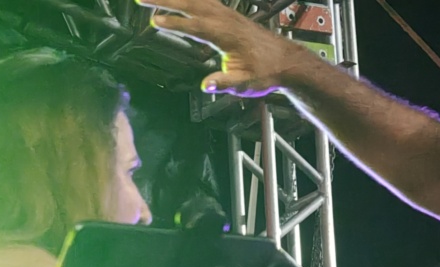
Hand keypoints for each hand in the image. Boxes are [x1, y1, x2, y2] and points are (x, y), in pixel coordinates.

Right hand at [138, 0, 311, 96]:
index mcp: (227, 35)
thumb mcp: (246, 84)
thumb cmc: (266, 72)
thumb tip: (206, 86)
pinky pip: (204, 0)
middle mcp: (226, 20)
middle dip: (164, 0)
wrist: (285, 61)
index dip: (175, 23)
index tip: (154, 21)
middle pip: (191, 5)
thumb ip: (225, 82)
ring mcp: (227, 14)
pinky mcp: (227, 14)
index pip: (196, 27)